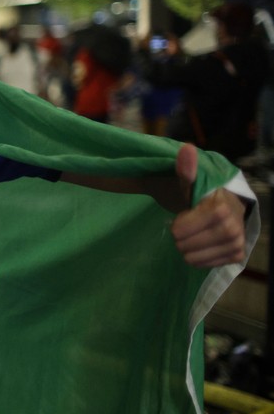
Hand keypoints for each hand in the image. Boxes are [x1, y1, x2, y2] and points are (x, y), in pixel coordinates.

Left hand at [171, 144, 246, 266]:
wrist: (221, 204)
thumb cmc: (201, 193)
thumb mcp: (189, 181)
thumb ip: (186, 169)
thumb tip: (187, 148)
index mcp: (221, 208)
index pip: (182, 230)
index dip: (177, 225)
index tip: (181, 216)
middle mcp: (234, 227)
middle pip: (186, 245)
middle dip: (179, 237)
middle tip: (185, 226)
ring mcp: (237, 242)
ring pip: (194, 257)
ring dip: (186, 248)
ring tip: (192, 235)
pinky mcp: (237, 254)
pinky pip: (206, 265)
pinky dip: (197, 257)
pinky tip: (200, 245)